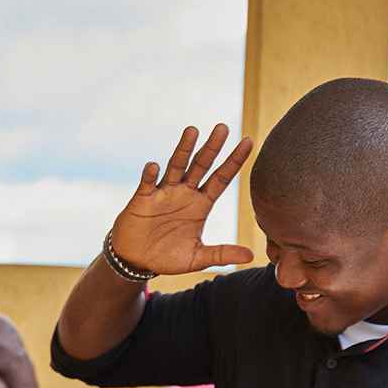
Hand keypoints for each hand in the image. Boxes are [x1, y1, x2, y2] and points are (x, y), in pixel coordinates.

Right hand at [111, 124, 254, 276]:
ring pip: (176, 166)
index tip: (248, 141)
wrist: (137, 260)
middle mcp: (184, 193)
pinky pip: (148, 184)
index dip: (234, 161)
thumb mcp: (197, 258)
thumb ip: (222, 254)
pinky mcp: (143, 199)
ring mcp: (163, 193)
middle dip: (212, 148)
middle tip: (223, 128)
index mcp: (200, 204)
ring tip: (193, 130)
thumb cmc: (168, 256)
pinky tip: (154, 166)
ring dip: (184, 149)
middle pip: (201, 165)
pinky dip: (150, 175)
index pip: (221, 179)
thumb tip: (251, 256)